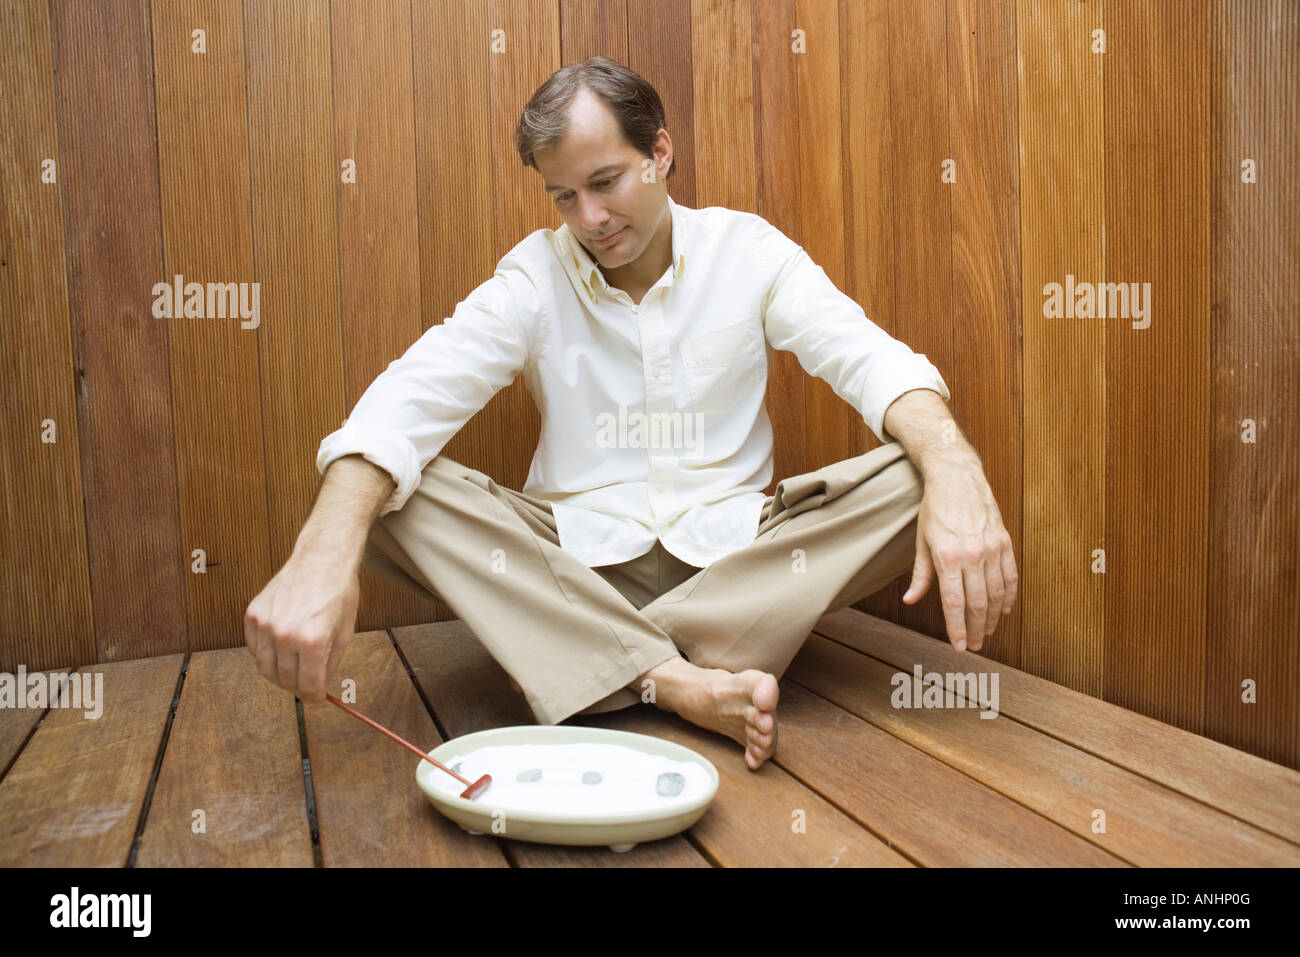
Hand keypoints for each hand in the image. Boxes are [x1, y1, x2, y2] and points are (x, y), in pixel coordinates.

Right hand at [243, 549, 360, 702]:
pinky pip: (254, 647)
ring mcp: (265, 623)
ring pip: (265, 667)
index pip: (308, 685)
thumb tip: (318, 686)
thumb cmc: (338, 592)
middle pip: (285, 680)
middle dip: (298, 687)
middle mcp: (285, 634)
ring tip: (293, 668)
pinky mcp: (253, 614)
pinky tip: (280, 647)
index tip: (317, 697)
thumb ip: (330, 663)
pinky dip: (265, 653)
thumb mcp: (345, 632)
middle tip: (306, 684)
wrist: (321, 558)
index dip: (314, 696)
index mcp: (313, 640)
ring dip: (279, 674)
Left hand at [901, 462, 1017, 651]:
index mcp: (947, 556)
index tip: (959, 646)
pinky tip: (1003, 610)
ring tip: (987, 632)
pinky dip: (1009, 596)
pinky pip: (1011, 576)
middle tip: (975, 646)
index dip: (957, 628)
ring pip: (997, 593)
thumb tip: (911, 601)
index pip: (954, 602)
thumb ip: (921, 575)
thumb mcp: (921, 541)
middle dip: (976, 629)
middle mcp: (972, 554)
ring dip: (992, 618)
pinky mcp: (1004, 542)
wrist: (958, 478)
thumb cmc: (935, 509)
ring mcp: (991, 548)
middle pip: (978, 602)